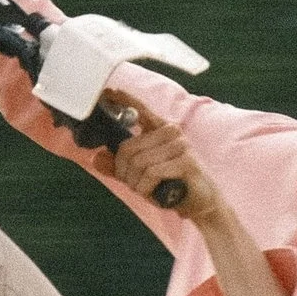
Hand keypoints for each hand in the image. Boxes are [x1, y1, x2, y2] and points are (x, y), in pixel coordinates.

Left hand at [107, 99, 221, 224]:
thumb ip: (118, 167)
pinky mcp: (186, 161)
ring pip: (138, 162)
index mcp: (160, 129)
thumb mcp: (139, 177)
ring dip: (136, 183)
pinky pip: (151, 173)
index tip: (109, 92)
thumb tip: (96, 158)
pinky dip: (146, 188)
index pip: (140, 110)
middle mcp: (171, 131)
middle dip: (123, 173)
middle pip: (128, 148)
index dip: (124, 100)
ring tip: (147, 189)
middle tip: (133, 185)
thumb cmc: (169, 186)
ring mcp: (180, 144)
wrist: (200, 203)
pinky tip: (154, 193)